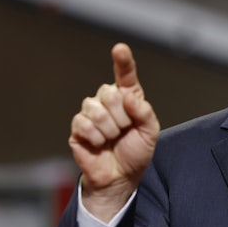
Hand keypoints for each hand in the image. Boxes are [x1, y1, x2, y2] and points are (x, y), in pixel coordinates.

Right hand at [69, 43, 159, 221]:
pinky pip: (84, 124)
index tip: (119, 49)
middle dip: (121, 117)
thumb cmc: (135, 153)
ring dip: (109, 129)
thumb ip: (144, 112)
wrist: (119, 177)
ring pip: (96, 109)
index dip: (122, 62)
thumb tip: (129, 96)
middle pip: (109, 93)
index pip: (125, 76)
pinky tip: (99, 144)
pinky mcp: (78, 127)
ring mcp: (91, 112)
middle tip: (124, 131)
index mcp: (128, 98)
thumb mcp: (150, 133)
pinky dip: (96, 138)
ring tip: (112, 139)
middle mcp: (108, 101)